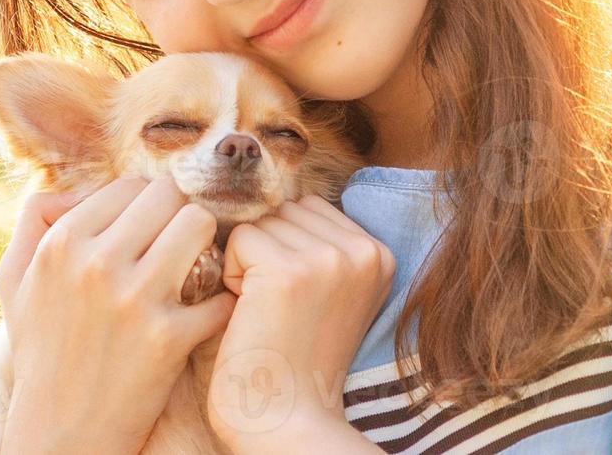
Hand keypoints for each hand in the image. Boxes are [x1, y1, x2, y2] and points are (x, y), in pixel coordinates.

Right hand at [0, 176, 238, 454]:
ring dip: (206, 245)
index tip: (153, 229)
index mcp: (61, 242)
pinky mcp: (168, 339)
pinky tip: (209, 314)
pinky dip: (222, 302)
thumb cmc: (41, 351)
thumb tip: (77, 186)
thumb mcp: (14, 278)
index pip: (130, 185)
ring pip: (199, 225)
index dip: (147, 204)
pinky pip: (218, 292)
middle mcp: (97, 263)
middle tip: (180, 245)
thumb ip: (35, 218)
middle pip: (169, 196)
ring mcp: (134, 300)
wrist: (60, 433)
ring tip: (197, 268)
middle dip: (179, 216)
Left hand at [206, 195, 393, 448]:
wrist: (287, 422)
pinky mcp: (290, 271)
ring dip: (247, 262)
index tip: (295, 301)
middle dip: (266, 250)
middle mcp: (364, 251)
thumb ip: (314, 240)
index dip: (284, 247)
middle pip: (284, 209)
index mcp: (379, 254)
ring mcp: (330, 259)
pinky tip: (251, 315)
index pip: (307, 208)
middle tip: (276, 308)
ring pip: (260, 221)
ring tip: (266, 312)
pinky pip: (238, 239)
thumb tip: (265, 189)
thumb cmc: (291, 357)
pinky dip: (232, 275)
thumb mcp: (325, 290)